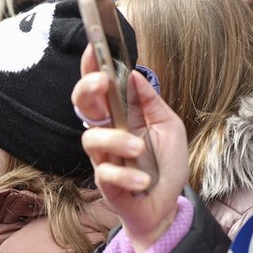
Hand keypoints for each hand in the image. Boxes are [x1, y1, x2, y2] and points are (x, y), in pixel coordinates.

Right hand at [73, 46, 187, 252]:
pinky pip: (105, 173)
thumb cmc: (166, 165)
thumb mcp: (170, 126)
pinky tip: (143, 182)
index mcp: (121, 114)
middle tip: (102, 84)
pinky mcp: (104, 181)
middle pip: (82, 104)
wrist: (167, 206)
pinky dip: (126, 176)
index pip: (100, 86)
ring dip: (115, 141)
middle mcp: (107, 130)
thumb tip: (134, 75)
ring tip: (139, 151)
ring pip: (91, 138)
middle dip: (87, 89)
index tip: (92, 46)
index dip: (92, 66)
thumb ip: (151, 102)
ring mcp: (102, 156)